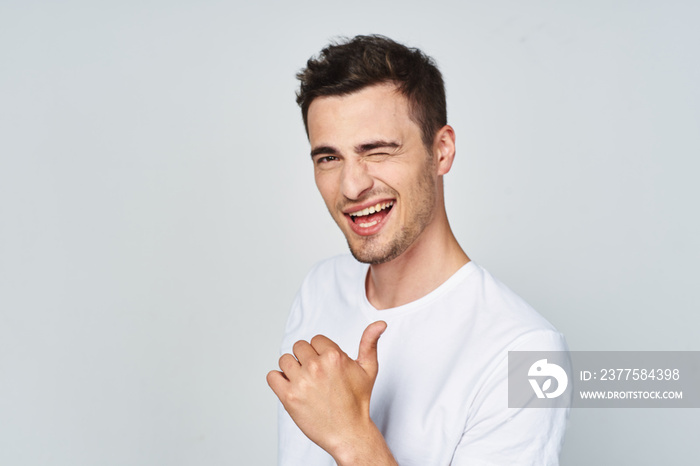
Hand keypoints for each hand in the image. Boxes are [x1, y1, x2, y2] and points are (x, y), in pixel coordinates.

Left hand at [267, 321, 394, 463]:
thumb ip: (370, 342)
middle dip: (306, 358)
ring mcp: (301, 382)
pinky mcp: (289, 397)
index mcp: (334, 356)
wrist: (349, 433)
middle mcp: (316, 366)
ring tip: (304, 382)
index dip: (321, 352)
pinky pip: (272, 376)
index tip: (327, 367)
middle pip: (299, 347)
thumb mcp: (368, 369)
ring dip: (292, 369)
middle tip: (316, 376)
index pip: (316, 340)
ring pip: (285, 359)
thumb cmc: (358, 402)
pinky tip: (291, 387)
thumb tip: (380, 322)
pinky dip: (278, 380)